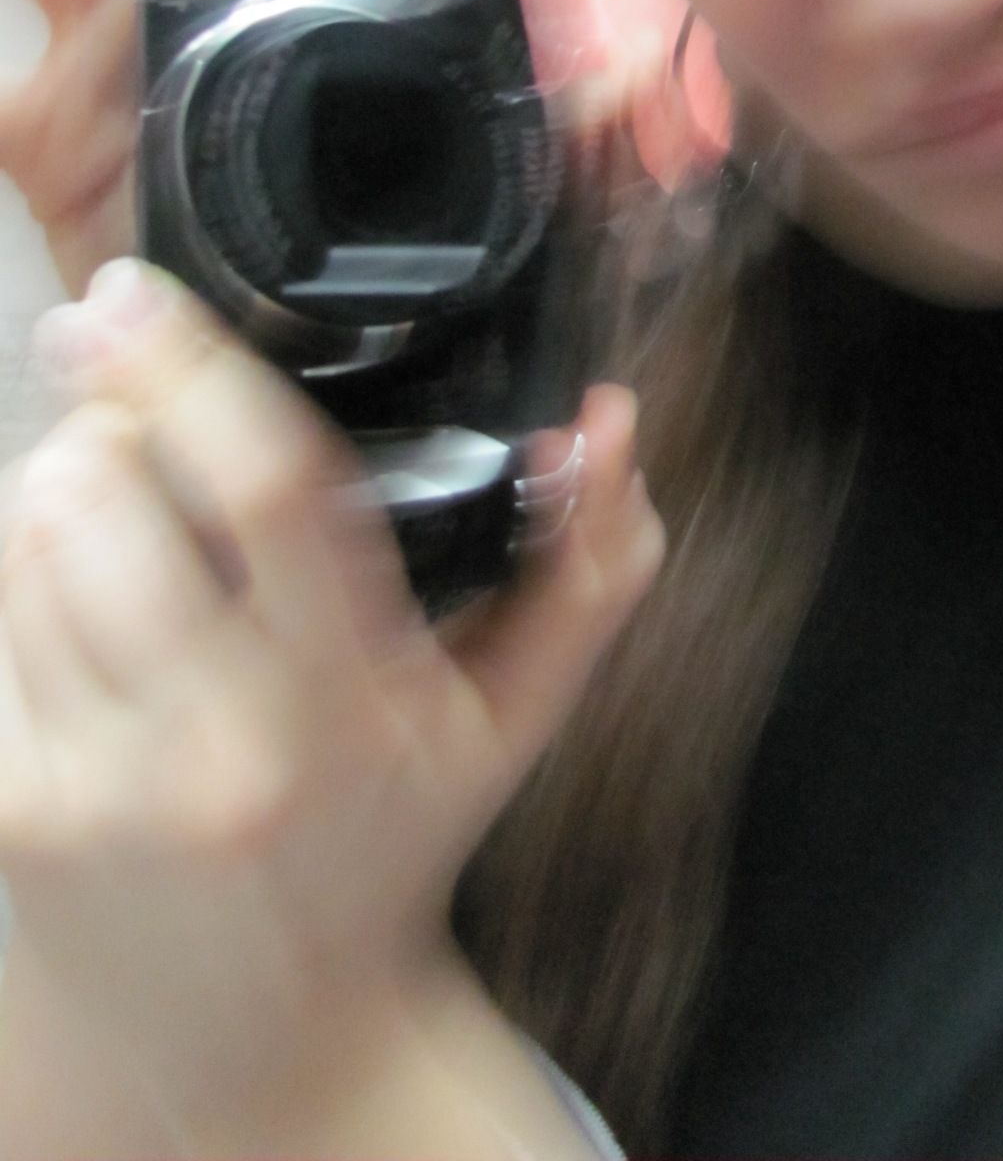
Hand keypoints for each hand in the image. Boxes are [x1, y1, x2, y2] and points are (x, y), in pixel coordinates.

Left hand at [0, 261, 662, 1153]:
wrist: (250, 1043)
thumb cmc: (388, 844)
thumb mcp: (514, 718)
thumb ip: (591, 566)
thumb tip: (608, 422)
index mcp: (352, 704)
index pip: (274, 490)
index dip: (196, 368)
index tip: (142, 295)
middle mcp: (218, 749)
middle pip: (106, 498)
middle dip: (107, 417)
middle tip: (134, 403)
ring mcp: (98, 787)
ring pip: (29, 545)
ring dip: (65, 489)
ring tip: (122, 512)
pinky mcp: (13, 811)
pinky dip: (29, 579)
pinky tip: (91, 611)